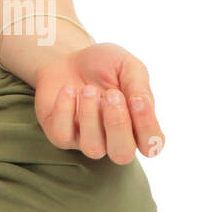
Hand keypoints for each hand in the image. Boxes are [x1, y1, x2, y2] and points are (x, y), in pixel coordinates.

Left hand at [34, 42, 163, 163]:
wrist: (65, 57)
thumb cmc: (102, 65)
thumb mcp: (126, 65)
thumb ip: (139, 84)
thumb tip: (142, 103)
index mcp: (137, 126)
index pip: (151, 144)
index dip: (147, 126)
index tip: (138, 100)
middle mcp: (113, 139)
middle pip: (122, 155)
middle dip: (117, 124)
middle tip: (111, 94)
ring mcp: (87, 140)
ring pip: (93, 148)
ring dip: (90, 116)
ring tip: (88, 89)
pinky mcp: (61, 135)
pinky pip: (63, 135)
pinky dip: (65, 110)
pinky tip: (68, 90)